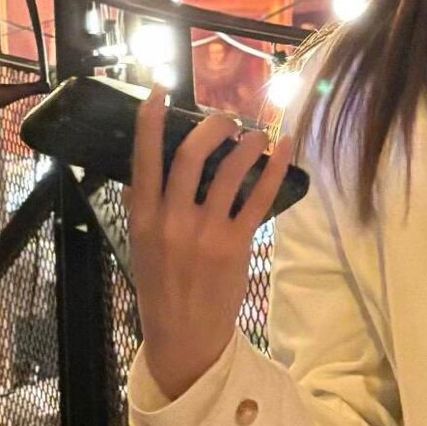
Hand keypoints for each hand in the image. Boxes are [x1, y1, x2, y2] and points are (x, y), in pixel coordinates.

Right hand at [128, 84, 293, 399]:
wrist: (185, 335)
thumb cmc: (162, 286)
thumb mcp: (141, 245)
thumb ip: (147, 207)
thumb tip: (152, 169)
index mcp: (143, 218)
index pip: (144, 159)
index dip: (150, 121)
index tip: (159, 90)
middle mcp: (173, 220)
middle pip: (190, 156)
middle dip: (210, 126)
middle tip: (224, 116)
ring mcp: (206, 233)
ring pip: (229, 172)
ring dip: (246, 143)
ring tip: (256, 132)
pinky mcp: (237, 244)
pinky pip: (260, 198)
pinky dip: (276, 168)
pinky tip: (285, 146)